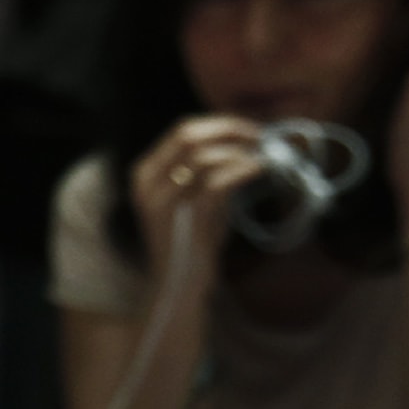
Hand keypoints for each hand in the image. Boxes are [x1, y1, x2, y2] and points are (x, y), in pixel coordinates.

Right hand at [128, 115, 266, 286]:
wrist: (177, 284)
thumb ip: (207, 170)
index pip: (182, 130)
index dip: (220, 124)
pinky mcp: (182, 217)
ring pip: (203, 155)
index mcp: (145, 174)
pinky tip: (259, 168)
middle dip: (230, 129)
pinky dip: (242, 169)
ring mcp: (161, 200)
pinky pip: (216, 181)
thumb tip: (243, 140)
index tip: (248, 129)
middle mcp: (146, 182)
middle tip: (259, 136)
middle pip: (188, 134)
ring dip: (239, 150)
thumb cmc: (190, 242)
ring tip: (263, 156)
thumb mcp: (193, 198)